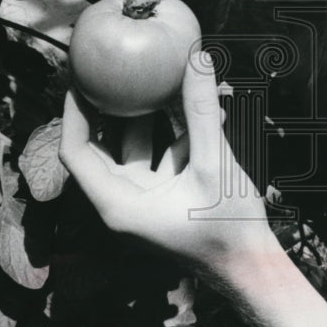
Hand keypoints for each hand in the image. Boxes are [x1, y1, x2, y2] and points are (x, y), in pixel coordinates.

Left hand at [59, 51, 273, 272]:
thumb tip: (196, 58)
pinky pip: (166, 159)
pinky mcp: (169, 199)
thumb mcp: (215, 165)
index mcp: (118, 204)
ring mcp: (146, 202)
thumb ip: (202, 111)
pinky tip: (208, 111)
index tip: (81, 78)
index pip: (77, 152)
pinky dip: (182, 136)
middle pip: (104, 147)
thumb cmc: (229, 228)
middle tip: (115, 70)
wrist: (252, 269)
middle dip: (112, 108)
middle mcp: (124, 203)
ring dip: (154, 117)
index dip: (74, 113)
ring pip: (139, 150)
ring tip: (162, 79)